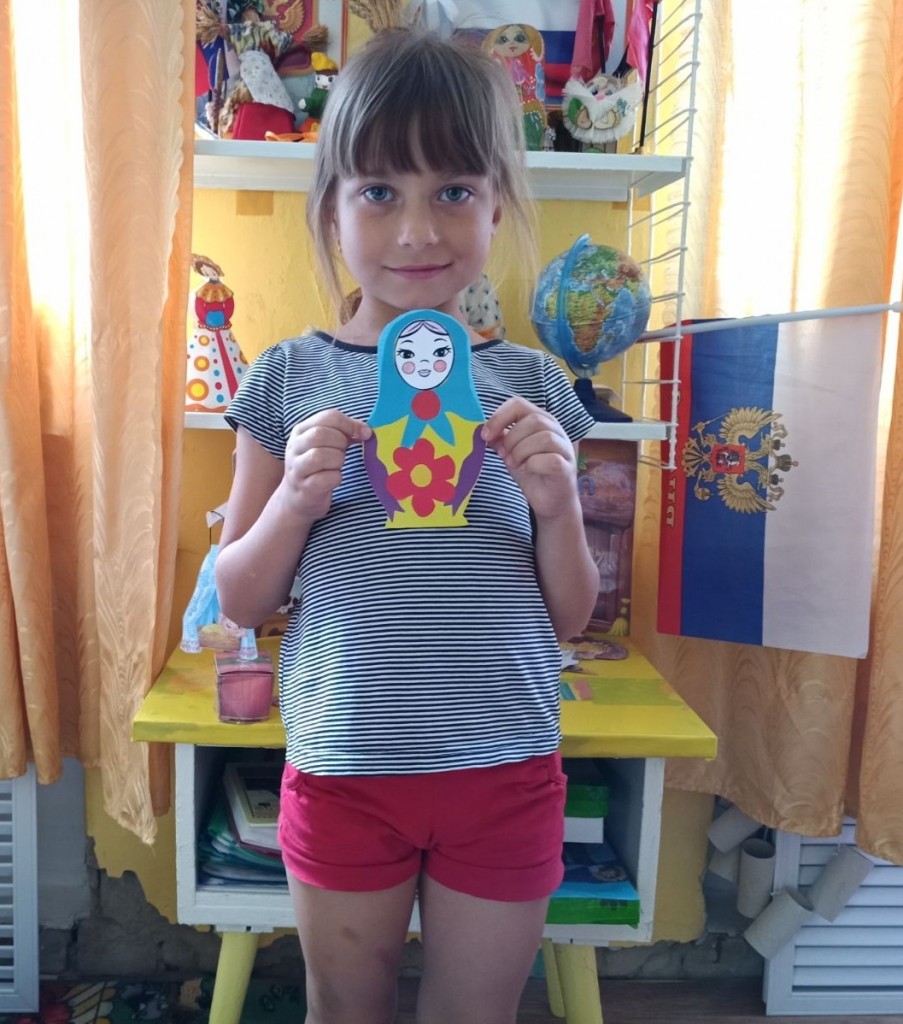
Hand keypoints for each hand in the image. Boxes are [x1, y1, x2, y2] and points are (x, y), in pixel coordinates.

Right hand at [281, 410, 370, 521]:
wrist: (298, 498)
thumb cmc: (317, 467)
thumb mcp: (326, 444)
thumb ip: (344, 432)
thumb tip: (366, 431)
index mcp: (301, 430)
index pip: (328, 416)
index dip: (350, 424)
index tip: (363, 434)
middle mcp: (295, 447)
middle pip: (320, 434)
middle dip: (341, 443)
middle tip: (343, 452)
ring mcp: (297, 468)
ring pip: (320, 456)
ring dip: (337, 460)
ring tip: (337, 465)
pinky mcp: (305, 488)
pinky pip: (326, 478)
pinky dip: (336, 478)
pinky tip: (334, 478)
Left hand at [481, 397, 578, 519]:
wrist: (550, 501)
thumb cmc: (532, 473)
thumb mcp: (510, 452)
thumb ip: (500, 439)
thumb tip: (484, 430)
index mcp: (540, 421)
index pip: (519, 404)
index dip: (499, 417)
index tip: (485, 435)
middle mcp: (556, 430)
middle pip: (533, 420)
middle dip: (512, 439)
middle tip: (504, 455)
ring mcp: (564, 448)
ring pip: (544, 437)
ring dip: (521, 451)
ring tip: (514, 464)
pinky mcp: (566, 467)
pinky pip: (550, 459)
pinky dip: (533, 464)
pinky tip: (528, 470)